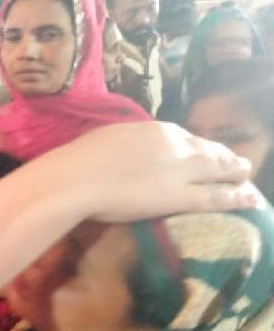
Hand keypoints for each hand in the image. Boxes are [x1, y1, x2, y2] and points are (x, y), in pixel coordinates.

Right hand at [45, 121, 257, 222]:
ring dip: (238, 174)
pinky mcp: (180, 197)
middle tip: (239, 164)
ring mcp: (180, 171)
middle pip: (209, 150)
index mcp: (154, 129)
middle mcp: (175, 145)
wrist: (77, 177)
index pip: (184, 136)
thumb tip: (125, 147)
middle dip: (226, 157)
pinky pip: (216, 197)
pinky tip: (252, 200)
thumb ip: (126, 142)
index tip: (202, 152)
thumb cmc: (80, 159)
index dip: (196, 146)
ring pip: (220, 170)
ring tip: (249, 178)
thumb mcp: (106, 138)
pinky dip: (237, 198)